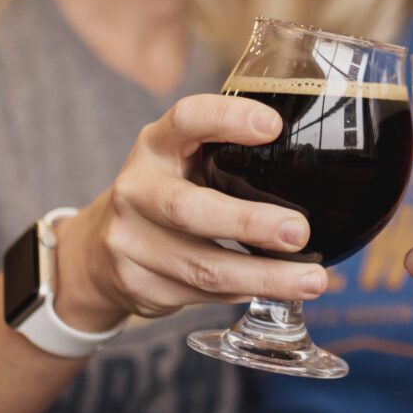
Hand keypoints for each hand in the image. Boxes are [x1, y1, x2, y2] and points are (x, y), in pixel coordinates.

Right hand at [53, 94, 328, 329]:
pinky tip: (272, 290)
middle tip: (299, 231)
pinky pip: (200, 294)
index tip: (274, 127)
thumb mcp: (184, 159)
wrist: (97, 251)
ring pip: (202, 267)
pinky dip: (241, 292)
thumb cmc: (167, 192)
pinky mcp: (136, 284)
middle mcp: (136, 190)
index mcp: (157, 145)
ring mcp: (129, 242)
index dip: (228, 119)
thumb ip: (228, 152)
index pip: (187, 119)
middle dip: (249, 223)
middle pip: (190, 209)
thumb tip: (315, 157)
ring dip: (263, 277)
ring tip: (312, 280)